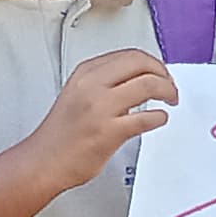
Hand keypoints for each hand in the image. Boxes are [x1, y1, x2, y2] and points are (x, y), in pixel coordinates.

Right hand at [15, 49, 179, 185]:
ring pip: (148, 85)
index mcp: (85, 73)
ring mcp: (101, 108)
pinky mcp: (109, 132)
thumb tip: (136, 78)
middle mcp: (92, 85)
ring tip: (171, 99)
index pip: (128, 55)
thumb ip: (103, 82)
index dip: (152, 62)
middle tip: (170, 84)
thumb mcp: (77, 94)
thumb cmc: (61, 134)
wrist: (44, 161)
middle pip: (141, 63)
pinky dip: (160, 117)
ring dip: (168, 90)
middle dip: (163, 72)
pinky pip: (147, 118)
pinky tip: (160, 119)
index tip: (159, 72)